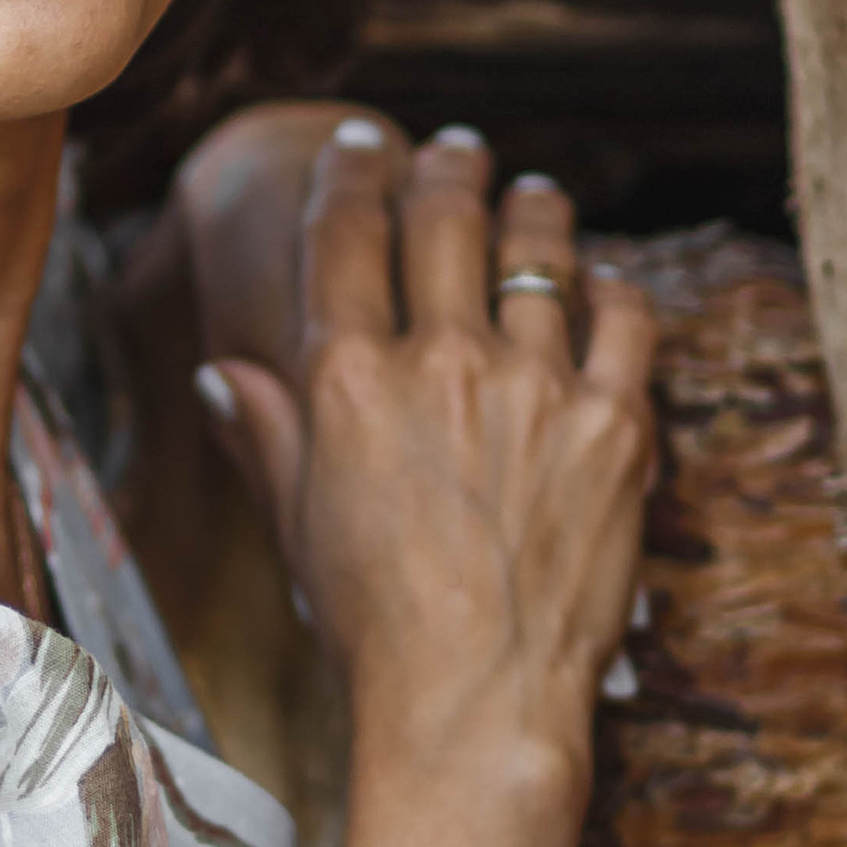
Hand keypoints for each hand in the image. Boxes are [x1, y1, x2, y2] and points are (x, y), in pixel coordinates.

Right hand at [195, 126, 653, 785]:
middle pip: (445, 218)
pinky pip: (626, 318)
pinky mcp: (616, 425)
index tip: (363, 146)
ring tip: (534, 193)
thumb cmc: (373, 627)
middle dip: (446, 168)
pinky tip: (602, 285)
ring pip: (541, 251)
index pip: (345, 234)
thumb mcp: (296, 524)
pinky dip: (612, 288)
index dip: (353, 174)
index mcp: (348, 380)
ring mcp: (537, 388)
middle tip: (454, 152)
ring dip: (534, 208)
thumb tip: (220, 374)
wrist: (475, 700)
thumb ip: (265, 433)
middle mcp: (441, 363)